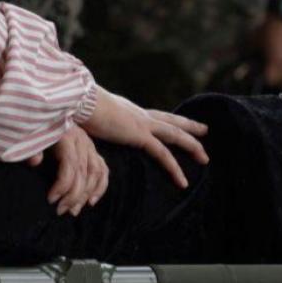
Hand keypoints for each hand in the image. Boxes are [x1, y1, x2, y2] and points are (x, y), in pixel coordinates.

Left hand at [29, 127, 108, 215]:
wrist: (46, 115)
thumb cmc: (36, 129)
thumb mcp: (31, 136)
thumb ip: (32, 148)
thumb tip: (35, 162)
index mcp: (67, 136)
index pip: (71, 165)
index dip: (63, 185)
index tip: (51, 199)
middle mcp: (82, 141)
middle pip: (83, 172)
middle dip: (73, 196)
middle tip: (60, 210)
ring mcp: (90, 146)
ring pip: (95, 173)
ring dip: (86, 195)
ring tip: (73, 210)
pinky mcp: (93, 151)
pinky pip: (103, 171)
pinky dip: (100, 187)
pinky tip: (91, 202)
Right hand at [78, 90, 210, 189]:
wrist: (77, 101)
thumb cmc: (76, 107)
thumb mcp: (88, 114)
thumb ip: (91, 119)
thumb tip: (81, 119)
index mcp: (127, 108)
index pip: (152, 114)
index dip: (165, 118)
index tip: (176, 120)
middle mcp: (138, 113)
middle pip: (170, 120)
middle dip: (188, 125)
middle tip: (204, 129)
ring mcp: (142, 123)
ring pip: (174, 135)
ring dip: (192, 145)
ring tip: (205, 158)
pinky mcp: (140, 135)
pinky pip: (163, 155)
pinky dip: (174, 168)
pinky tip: (183, 181)